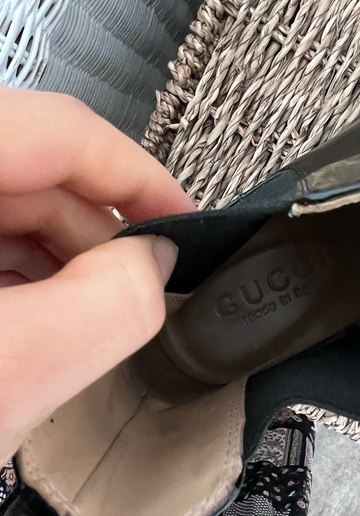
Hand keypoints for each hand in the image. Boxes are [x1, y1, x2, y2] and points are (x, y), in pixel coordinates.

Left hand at [0, 87, 195, 462]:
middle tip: (134, 287)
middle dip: (97, 232)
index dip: (137, 175)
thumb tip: (156, 262)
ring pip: (5, 202)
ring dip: (58, 257)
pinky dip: (17, 271)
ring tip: (78, 314)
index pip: (58, 133)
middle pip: (33, 168)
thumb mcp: (9, 376)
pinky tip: (26, 315)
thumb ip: (112, 307)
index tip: (180, 220)